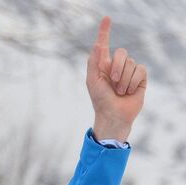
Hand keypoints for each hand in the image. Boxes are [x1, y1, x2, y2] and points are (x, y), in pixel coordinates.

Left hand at [86, 16, 146, 142]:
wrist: (113, 116)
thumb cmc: (100, 100)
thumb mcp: (92, 81)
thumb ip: (93, 62)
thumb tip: (97, 44)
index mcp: (104, 65)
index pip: (104, 44)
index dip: (105, 32)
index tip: (106, 18)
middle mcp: (117, 66)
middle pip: (122, 52)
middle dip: (117, 67)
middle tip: (113, 82)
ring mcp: (129, 71)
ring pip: (131, 63)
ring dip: (124, 80)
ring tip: (120, 92)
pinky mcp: (140, 78)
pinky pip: (140, 70)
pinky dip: (133, 82)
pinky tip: (129, 92)